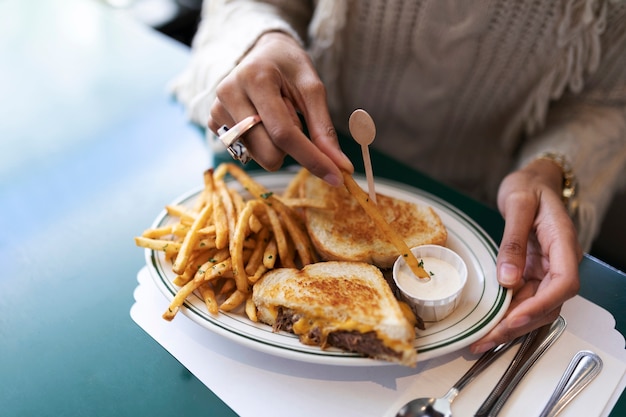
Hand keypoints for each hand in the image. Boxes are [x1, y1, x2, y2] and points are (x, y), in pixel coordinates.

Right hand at [207, 31, 352, 184]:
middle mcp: (229, 95)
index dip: (312, 158)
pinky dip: (263, 143)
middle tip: (293, 119)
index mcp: (256, 79)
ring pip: (258, 157)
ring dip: (277, 145)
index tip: (336, 177)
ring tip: (275, 116)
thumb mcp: (312, 88)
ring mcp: (217, 110)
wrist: (261, 51)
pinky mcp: (213, 123)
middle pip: (269, 153)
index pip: (284, 133)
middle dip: (292, 150)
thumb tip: (341, 167)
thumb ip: (324, 129)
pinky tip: (261, 121)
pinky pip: (247, 153)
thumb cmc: (289, 67)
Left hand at [469, 158, 581, 353]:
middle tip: (487, 339)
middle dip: (518, 324)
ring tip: (481, 340)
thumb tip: (508, 279)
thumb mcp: (518, 204)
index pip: (564, 283)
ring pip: (536, 306)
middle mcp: (559, 261)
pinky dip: (507, 314)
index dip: (542, 304)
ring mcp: (547, 269)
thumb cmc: (529, 186)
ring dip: (511, 326)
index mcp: (563, 243)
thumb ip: (513, 240)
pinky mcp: (533, 272)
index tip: (516, 317)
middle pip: (548, 303)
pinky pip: (524, 298)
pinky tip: (488, 324)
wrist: (533, 181)